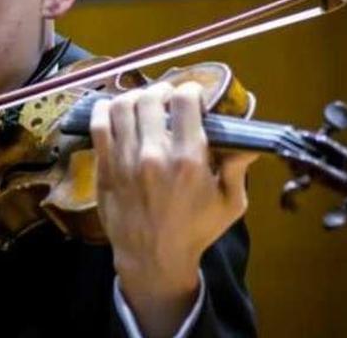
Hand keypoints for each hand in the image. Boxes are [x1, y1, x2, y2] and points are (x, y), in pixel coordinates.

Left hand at [90, 81, 256, 336]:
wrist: (152, 257)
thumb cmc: (194, 231)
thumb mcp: (230, 204)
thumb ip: (238, 169)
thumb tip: (248, 141)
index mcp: (188, 159)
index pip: (184, 101)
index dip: (190, 90)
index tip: (192, 95)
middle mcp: (154, 154)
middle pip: (150, 98)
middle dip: (162, 90)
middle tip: (167, 97)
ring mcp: (125, 159)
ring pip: (121, 106)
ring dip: (134, 96)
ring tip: (142, 102)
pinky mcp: (105, 166)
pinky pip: (98, 125)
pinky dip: (103, 109)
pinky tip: (113, 108)